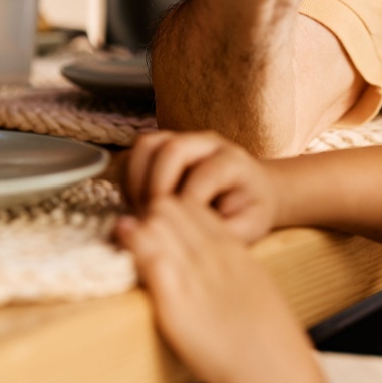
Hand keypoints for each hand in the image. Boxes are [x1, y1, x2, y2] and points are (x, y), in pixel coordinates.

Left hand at [116, 196, 325, 382]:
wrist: (274, 371)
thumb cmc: (271, 339)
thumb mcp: (258, 285)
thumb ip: (233, 265)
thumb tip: (215, 260)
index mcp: (234, 249)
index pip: (194, 207)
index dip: (173, 211)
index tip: (162, 223)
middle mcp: (213, 254)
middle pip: (170, 209)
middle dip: (151, 214)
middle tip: (140, 231)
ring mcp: (194, 275)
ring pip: (155, 224)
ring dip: (138, 228)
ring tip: (126, 239)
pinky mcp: (174, 302)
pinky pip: (148, 257)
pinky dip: (132, 248)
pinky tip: (123, 247)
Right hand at [122, 131, 278, 242]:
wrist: (253, 189)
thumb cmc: (249, 210)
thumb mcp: (250, 227)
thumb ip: (223, 233)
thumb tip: (188, 242)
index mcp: (233, 161)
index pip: (204, 174)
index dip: (187, 203)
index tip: (179, 230)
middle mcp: (206, 143)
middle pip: (170, 148)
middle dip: (156, 187)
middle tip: (153, 219)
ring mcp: (182, 141)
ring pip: (146, 144)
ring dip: (136, 180)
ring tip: (142, 211)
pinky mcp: (162, 148)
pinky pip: (134, 154)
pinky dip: (128, 180)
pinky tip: (138, 206)